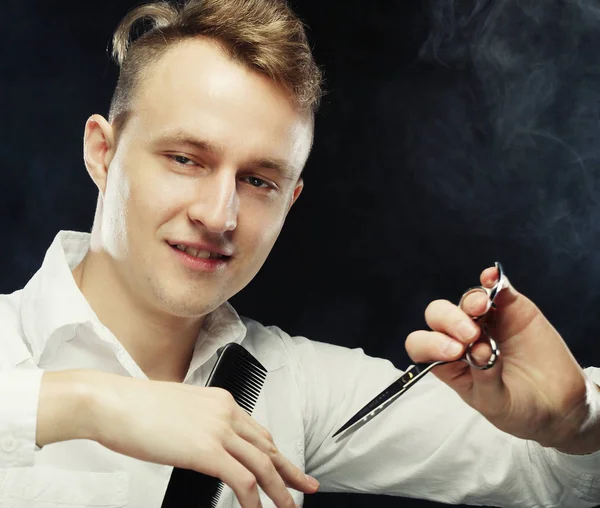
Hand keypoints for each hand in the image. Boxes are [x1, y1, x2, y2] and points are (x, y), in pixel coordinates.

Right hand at [40, 370, 318, 507]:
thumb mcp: (179, 411)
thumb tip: (206, 445)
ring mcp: (219, 430)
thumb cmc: (136, 407)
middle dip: (289, 470)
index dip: (275, 452)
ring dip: (279, 490)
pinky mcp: (207, 450)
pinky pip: (242, 479)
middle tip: (306, 486)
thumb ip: (201, 425)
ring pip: (263, 464)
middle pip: (268, 446)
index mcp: (221, 402)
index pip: (258, 431)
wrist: (114, 402)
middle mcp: (226, 413)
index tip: (285, 465)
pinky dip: (254, 499)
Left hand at [405, 265, 598, 453]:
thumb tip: (479, 350)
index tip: (454, 351)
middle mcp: (459, 337)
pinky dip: (492, 279)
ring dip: (471, 300)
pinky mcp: (510, 307)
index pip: (422, 345)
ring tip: (483, 307)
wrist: (558, 405)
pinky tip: (491, 277)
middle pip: (439, 316)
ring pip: (467, 300)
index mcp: (447, 362)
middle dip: (449, 320)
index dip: (430, 344)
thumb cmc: (517, 408)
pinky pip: (497, 288)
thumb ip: (484, 378)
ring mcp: (484, 320)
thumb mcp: (496, 403)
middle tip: (471, 334)